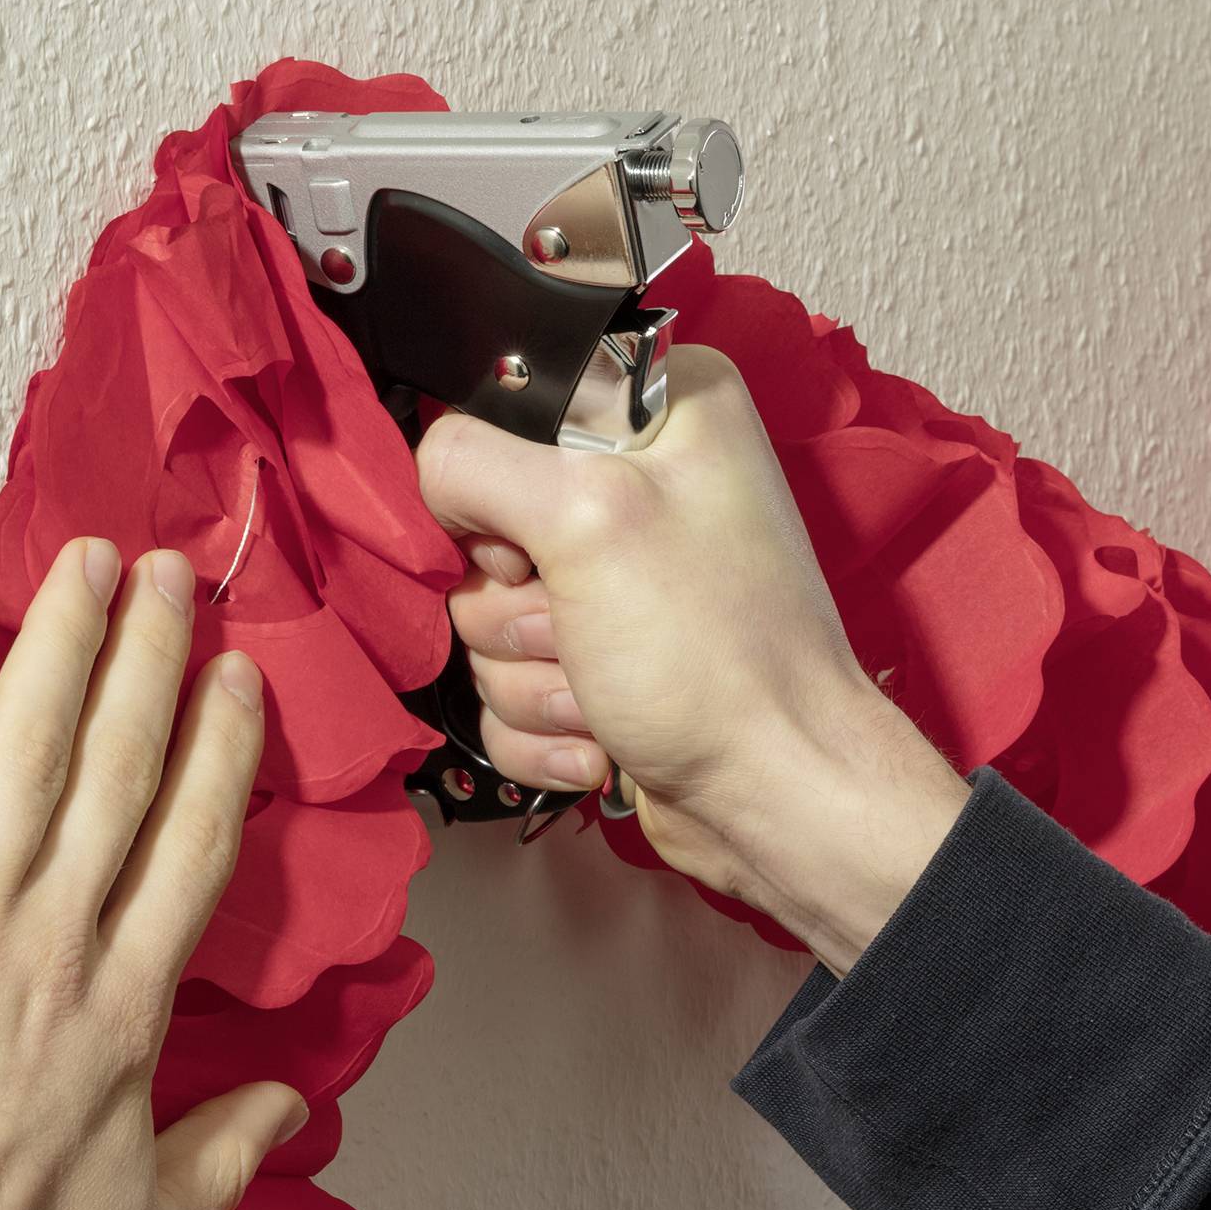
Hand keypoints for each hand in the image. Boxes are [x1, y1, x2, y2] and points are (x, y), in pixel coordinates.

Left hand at [0, 540, 307, 1209]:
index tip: (233, 685)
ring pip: (26, 741)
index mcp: (123, 1010)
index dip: (216, 752)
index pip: (188, 845)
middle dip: (150, 659)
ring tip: (87, 562)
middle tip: (169, 578)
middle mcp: (53, 941)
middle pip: (119, 767)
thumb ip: (222, 1155)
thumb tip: (287, 1110)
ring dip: (64, 638)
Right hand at [416, 346, 971, 968]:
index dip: (497, 491)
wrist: (778, 799)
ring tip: (605, 694)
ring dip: (532, 678)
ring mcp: (617, 582)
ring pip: (486, 617)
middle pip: (483, 530)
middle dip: (518, 609)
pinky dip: (540, 726)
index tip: (533, 546)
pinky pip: (505, 683)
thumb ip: (478, 463)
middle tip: (580, 631)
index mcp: (661, 411)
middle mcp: (641, 485)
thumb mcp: (590, 518)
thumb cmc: (717, 657)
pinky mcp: (597, 660)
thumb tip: (432, 475)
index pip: (504, 410)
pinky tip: (602, 739)